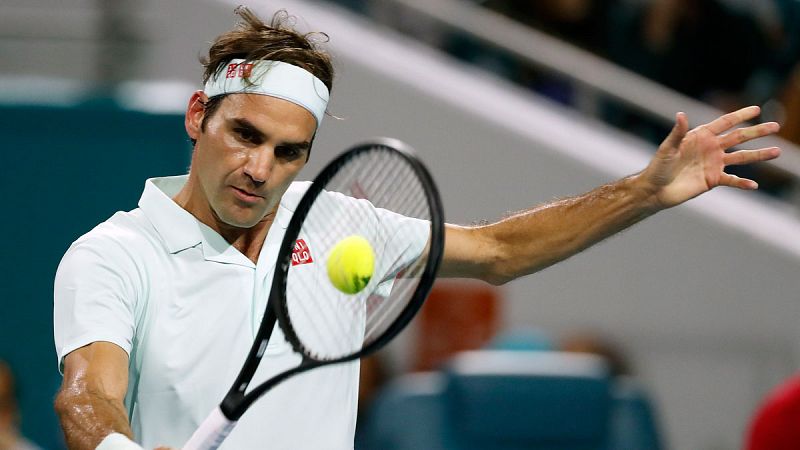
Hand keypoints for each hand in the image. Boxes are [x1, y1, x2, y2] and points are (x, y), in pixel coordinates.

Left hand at [640, 105, 780, 208]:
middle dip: (757, 131)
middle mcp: (711, 148)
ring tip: (776, 152)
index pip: (724, 123)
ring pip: (741, 157)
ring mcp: (714, 164)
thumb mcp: (667, 148)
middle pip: (738, 137)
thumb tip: (681, 114)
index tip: (757, 109)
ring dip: (758, 155)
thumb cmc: (658, 167)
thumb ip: (677, 133)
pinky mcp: (713, 180)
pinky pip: (731, 180)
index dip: (740, 115)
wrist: (655, 189)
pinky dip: (742, 183)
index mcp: (701, 136)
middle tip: (776, 126)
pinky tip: (754, 185)